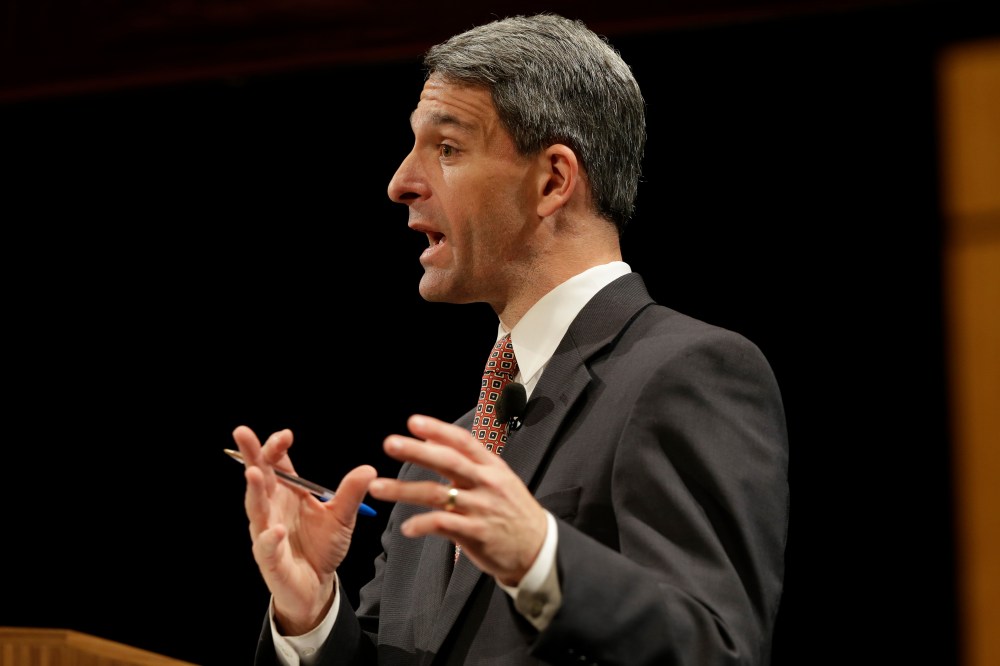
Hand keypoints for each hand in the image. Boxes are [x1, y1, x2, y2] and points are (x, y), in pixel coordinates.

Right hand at [231, 425, 376, 634]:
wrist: (317, 584)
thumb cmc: (322, 546)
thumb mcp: (341, 517)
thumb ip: (351, 493)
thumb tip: (369, 469)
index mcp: (288, 493)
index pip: (277, 464)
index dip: (276, 447)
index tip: (286, 435)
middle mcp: (272, 508)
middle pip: (258, 477)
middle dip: (251, 456)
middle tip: (243, 432)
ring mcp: (267, 532)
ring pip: (256, 508)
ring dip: (254, 490)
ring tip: (253, 473)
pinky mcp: (270, 559)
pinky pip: (267, 547)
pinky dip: (270, 539)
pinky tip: (277, 530)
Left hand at [367, 414, 547, 586]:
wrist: (537, 547)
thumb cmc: (512, 510)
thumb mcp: (498, 478)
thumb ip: (467, 461)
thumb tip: (432, 441)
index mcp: (492, 466)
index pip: (463, 442)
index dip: (438, 430)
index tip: (413, 422)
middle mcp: (486, 483)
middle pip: (448, 462)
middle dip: (417, 452)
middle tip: (390, 443)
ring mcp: (481, 508)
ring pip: (437, 495)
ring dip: (404, 490)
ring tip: (378, 488)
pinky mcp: (476, 533)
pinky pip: (443, 525)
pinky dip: (422, 525)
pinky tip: (406, 527)